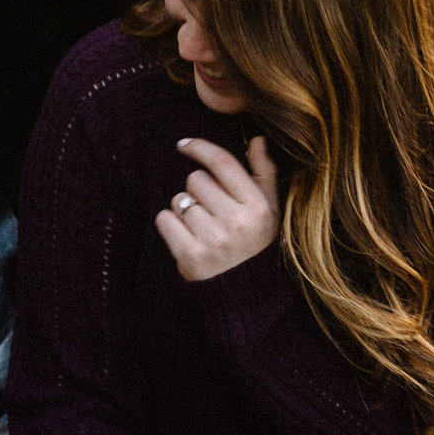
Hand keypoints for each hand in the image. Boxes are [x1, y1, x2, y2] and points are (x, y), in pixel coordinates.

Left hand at [154, 135, 278, 281]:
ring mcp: (212, 239)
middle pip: (196, 179)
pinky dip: (170, 225)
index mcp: (258, 207)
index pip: (223, 163)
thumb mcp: (269, 209)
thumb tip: (257, 140)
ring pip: (179, 200)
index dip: (200, 148)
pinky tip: (186, 237)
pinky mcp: (190, 255)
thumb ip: (264, 173)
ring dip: (184, 210)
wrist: (246, 294)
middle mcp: (236, 221)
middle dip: (198, 190)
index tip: (184, 145)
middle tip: (210, 211)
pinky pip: (164, 219)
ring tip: (201, 228)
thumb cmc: (255, 243)